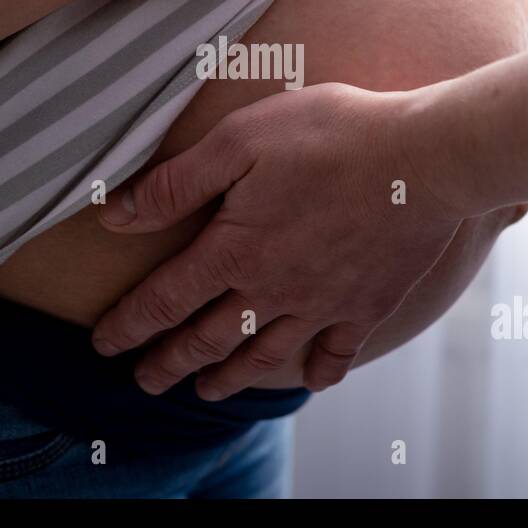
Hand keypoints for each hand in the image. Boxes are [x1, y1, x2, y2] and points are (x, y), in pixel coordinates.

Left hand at [89, 83, 465, 398]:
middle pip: (207, 339)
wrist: (423, 157)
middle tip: (143, 382)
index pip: (165, 300)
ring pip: (264, 356)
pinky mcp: (368, 305)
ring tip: (206, 393)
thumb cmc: (329, 134)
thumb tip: (115, 217)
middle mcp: (273, 290)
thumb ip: (176, 183)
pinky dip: (318, 374)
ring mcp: (322, 304)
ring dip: (228, 378)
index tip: (104, 345)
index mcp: (235, 249)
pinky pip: (336, 354)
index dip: (128, 326)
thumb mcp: (239, 140)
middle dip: (168, 364)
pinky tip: (308, 382)